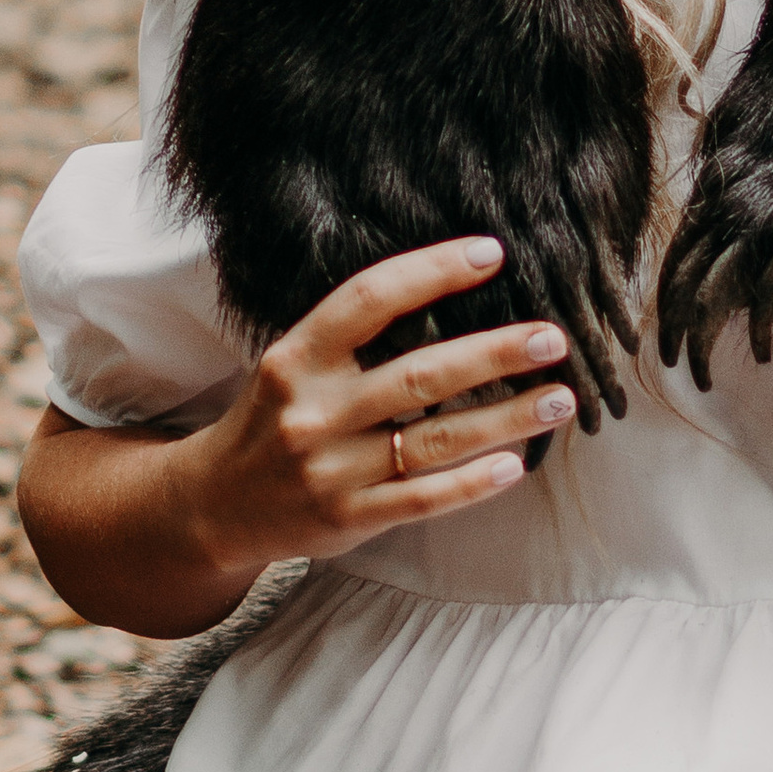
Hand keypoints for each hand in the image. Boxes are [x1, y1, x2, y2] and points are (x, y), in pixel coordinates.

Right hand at [176, 237, 577, 582]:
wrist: (212, 504)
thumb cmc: (275, 416)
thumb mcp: (295, 362)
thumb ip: (355, 336)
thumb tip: (453, 290)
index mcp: (297, 356)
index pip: (370, 299)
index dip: (432, 270)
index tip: (492, 253)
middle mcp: (313, 411)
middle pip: (420, 373)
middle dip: (495, 353)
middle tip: (552, 337)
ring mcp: (330, 470)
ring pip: (435, 439)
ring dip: (506, 417)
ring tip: (560, 399)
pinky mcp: (347, 518)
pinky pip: (422, 498)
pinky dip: (472, 482)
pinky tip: (515, 465)